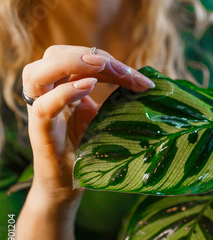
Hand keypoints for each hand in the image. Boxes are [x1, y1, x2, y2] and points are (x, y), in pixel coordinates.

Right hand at [23, 45, 154, 203]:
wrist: (71, 184)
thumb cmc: (89, 150)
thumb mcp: (105, 119)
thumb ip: (116, 99)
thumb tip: (147, 83)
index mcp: (62, 87)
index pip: (80, 59)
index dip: (110, 62)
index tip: (142, 81)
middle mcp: (47, 94)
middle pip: (57, 55)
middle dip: (93, 57)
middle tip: (125, 72)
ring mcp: (41, 111)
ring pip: (39, 73)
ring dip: (71, 63)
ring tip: (101, 67)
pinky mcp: (40, 132)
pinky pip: (44, 106)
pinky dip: (65, 92)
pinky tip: (88, 86)